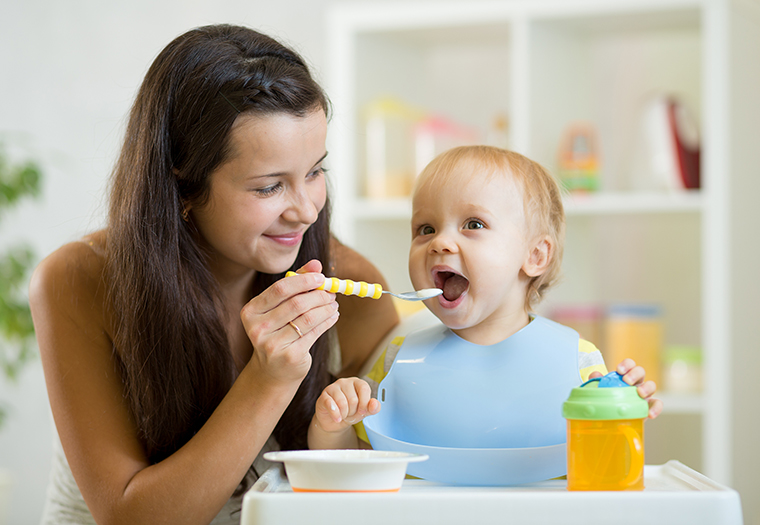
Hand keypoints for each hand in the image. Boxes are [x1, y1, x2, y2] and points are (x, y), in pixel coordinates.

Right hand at [240, 260, 338, 384]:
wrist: (273, 372)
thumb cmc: (277, 332)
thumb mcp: (280, 307)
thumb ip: (296, 283)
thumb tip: (316, 264)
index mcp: (251, 311)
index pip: (280, 289)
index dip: (304, 280)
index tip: (320, 277)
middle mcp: (258, 328)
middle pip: (296, 304)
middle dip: (318, 295)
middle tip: (331, 293)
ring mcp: (272, 344)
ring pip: (308, 318)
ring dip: (326, 308)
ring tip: (333, 304)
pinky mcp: (289, 357)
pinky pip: (314, 333)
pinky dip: (327, 321)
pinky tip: (333, 316)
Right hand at [314, 377, 379, 433]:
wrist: (334, 422)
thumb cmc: (350, 413)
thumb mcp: (363, 412)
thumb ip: (372, 408)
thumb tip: (374, 404)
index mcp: (357, 383)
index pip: (364, 388)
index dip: (364, 402)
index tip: (362, 411)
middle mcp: (345, 382)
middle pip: (353, 399)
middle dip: (353, 411)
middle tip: (349, 413)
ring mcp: (333, 388)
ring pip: (342, 403)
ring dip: (344, 414)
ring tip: (343, 414)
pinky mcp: (323, 396)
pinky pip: (331, 404)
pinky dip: (335, 414)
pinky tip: (337, 418)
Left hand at [589, 358, 662, 418]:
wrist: (611, 418)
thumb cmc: (607, 400)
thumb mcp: (600, 390)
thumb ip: (596, 381)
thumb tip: (595, 374)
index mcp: (625, 376)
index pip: (629, 364)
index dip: (626, 364)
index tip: (619, 370)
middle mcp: (636, 382)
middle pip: (641, 372)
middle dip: (635, 374)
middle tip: (627, 381)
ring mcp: (644, 394)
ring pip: (651, 385)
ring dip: (647, 388)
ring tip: (639, 393)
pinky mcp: (649, 406)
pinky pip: (657, 404)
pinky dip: (656, 408)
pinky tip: (650, 414)